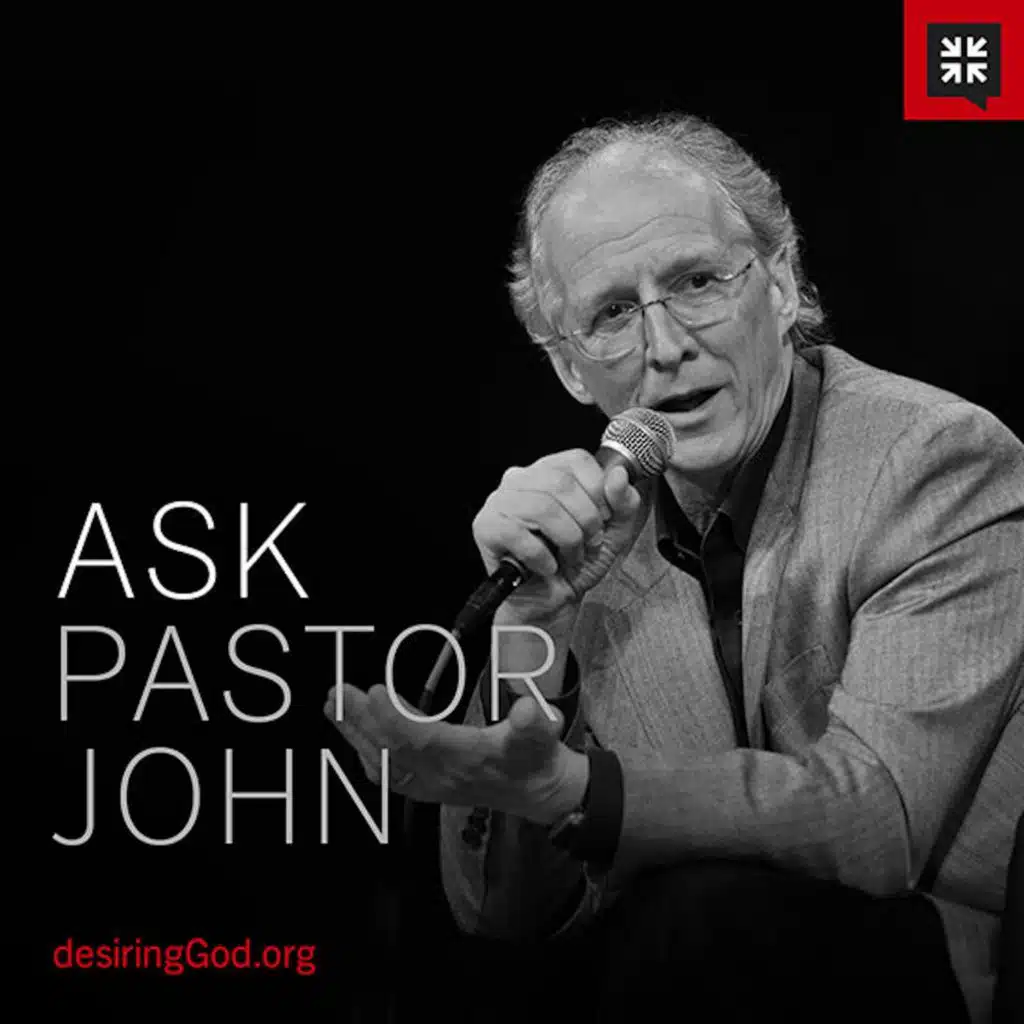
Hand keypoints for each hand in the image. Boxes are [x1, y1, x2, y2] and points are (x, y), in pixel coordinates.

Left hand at [324, 683, 586, 824]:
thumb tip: (528, 710)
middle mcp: (442, 775)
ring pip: (382, 760)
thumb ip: (536, 722)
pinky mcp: (423, 785)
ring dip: (354, 733)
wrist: (536, 792)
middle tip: (337, 693)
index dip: (395, 718)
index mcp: (468, 758)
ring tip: (333, 704)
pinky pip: (386, 771)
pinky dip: (364, 750)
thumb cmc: (535, 754)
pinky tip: (352, 731)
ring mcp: (429, 784)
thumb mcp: (544, 733)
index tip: (375, 691)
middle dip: (361, 721)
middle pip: (392, 749)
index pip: (422, 740)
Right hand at [472, 450, 644, 624]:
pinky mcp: (486, 526)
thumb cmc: (576, 563)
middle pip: (561, 483)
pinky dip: (541, 557)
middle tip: (589, 544)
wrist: (551, 602)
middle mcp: (520, 479)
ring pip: (542, 508)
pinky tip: (546, 566)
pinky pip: (518, 534)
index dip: (598, 491)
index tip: (603, 518)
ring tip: (569, 557)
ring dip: (567, 540)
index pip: (577, 460)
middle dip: (586, 520)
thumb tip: (619, 475)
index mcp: (549, 471)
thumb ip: (623, 502)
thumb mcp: (613, 532)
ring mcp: (500, 501)